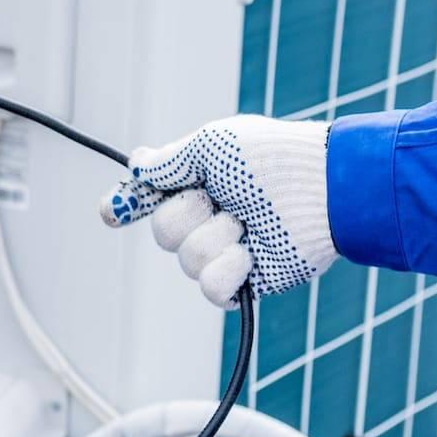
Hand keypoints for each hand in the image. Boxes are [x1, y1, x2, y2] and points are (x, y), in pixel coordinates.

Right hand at [100, 115, 333, 306]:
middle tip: (222, 198)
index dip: (126, 206)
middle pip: (162, 233)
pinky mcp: (247, 282)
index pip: (150, 199)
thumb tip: (136, 165)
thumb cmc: (271, 159)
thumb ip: (168, 161)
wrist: (322, 191)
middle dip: (186, 214)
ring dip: (216, 238)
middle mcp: (210, 217)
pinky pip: (212, 290)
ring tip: (250, 222)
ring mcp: (228, 251)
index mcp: (200, 181)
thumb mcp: (211, 146)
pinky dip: (228, 270)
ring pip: (187, 262)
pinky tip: (251, 254)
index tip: (114, 212)